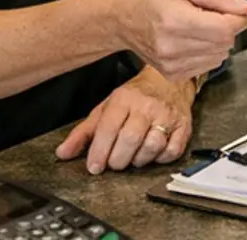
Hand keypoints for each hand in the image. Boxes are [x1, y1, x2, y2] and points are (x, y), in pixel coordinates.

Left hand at [55, 67, 194, 173]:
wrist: (169, 79)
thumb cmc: (135, 96)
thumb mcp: (106, 108)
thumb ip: (84, 132)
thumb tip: (63, 153)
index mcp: (124, 99)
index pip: (109, 128)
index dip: (99, 151)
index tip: (94, 167)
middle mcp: (146, 106)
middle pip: (130, 139)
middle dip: (117, 160)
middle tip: (113, 164)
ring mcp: (167, 115)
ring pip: (152, 147)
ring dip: (138, 160)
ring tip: (132, 158)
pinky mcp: (183, 126)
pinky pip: (172, 151)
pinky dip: (160, 159)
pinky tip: (152, 154)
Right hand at [113, 0, 246, 81]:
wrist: (122, 18)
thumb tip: (245, 8)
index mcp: (174, 20)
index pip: (224, 29)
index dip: (238, 18)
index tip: (239, 10)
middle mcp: (172, 46)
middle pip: (225, 43)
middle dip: (226, 27)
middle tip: (211, 14)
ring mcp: (171, 64)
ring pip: (220, 56)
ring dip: (217, 41)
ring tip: (198, 26)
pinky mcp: (173, 75)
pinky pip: (207, 66)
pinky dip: (207, 52)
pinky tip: (191, 39)